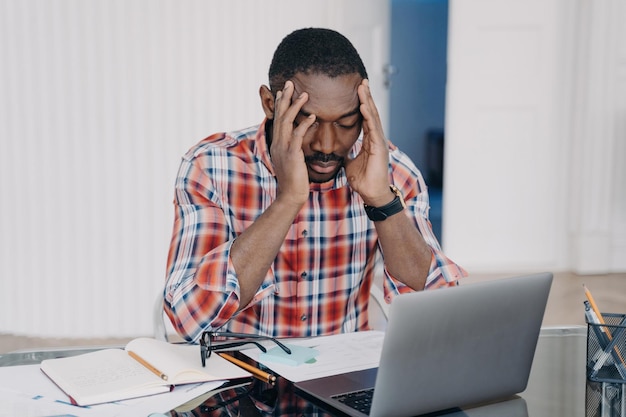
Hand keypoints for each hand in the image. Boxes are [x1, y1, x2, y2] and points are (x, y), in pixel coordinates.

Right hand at [270, 80, 316, 207]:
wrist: (290, 195)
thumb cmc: (293, 179)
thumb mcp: (289, 160)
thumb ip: (291, 148)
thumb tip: (295, 142)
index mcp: (277, 143)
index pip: (278, 119)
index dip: (280, 104)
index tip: (283, 90)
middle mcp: (278, 143)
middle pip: (280, 115)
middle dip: (285, 98)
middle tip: (290, 83)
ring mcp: (283, 148)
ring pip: (287, 121)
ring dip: (295, 106)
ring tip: (304, 94)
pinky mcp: (292, 154)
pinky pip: (298, 136)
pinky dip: (304, 124)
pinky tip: (312, 116)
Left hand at [345, 79, 393, 205]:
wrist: (371, 194)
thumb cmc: (363, 180)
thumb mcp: (350, 163)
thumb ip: (347, 154)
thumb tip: (338, 150)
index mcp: (369, 140)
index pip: (365, 118)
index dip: (361, 104)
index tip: (357, 91)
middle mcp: (375, 138)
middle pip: (370, 113)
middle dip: (366, 96)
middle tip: (361, 80)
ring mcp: (379, 141)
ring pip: (373, 117)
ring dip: (368, 101)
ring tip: (363, 86)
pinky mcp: (379, 147)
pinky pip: (373, 128)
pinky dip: (368, 116)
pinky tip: (364, 105)